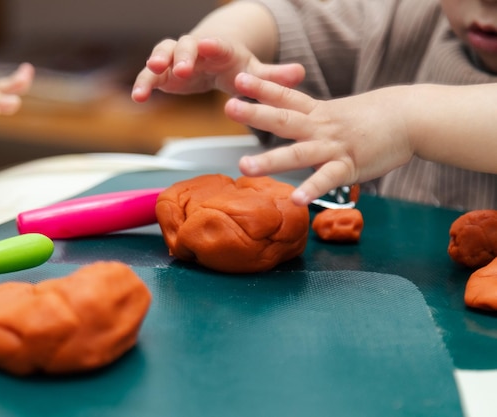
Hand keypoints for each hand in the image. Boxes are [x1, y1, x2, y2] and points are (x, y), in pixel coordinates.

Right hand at [131, 36, 304, 101]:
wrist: (212, 59)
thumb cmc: (234, 66)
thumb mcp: (254, 72)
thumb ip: (273, 76)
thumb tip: (300, 73)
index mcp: (220, 48)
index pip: (216, 43)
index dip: (211, 44)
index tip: (207, 45)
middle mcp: (196, 48)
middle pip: (186, 45)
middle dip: (182, 56)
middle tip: (180, 69)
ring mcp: (176, 58)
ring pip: (163, 54)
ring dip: (155, 65)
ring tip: (149, 79)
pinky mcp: (164, 72)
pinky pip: (151, 76)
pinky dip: (144, 84)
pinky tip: (139, 98)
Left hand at [225, 72, 412, 205]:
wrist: (413, 117)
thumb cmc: (376, 116)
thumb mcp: (340, 112)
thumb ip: (315, 120)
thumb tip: (297, 126)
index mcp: (318, 112)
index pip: (286, 96)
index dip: (262, 88)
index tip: (239, 80)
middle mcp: (321, 127)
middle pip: (284, 119)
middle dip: (255, 114)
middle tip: (228, 107)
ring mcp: (334, 146)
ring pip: (298, 153)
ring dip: (270, 160)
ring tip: (244, 166)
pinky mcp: (350, 165)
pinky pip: (328, 179)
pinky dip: (312, 188)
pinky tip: (297, 199)